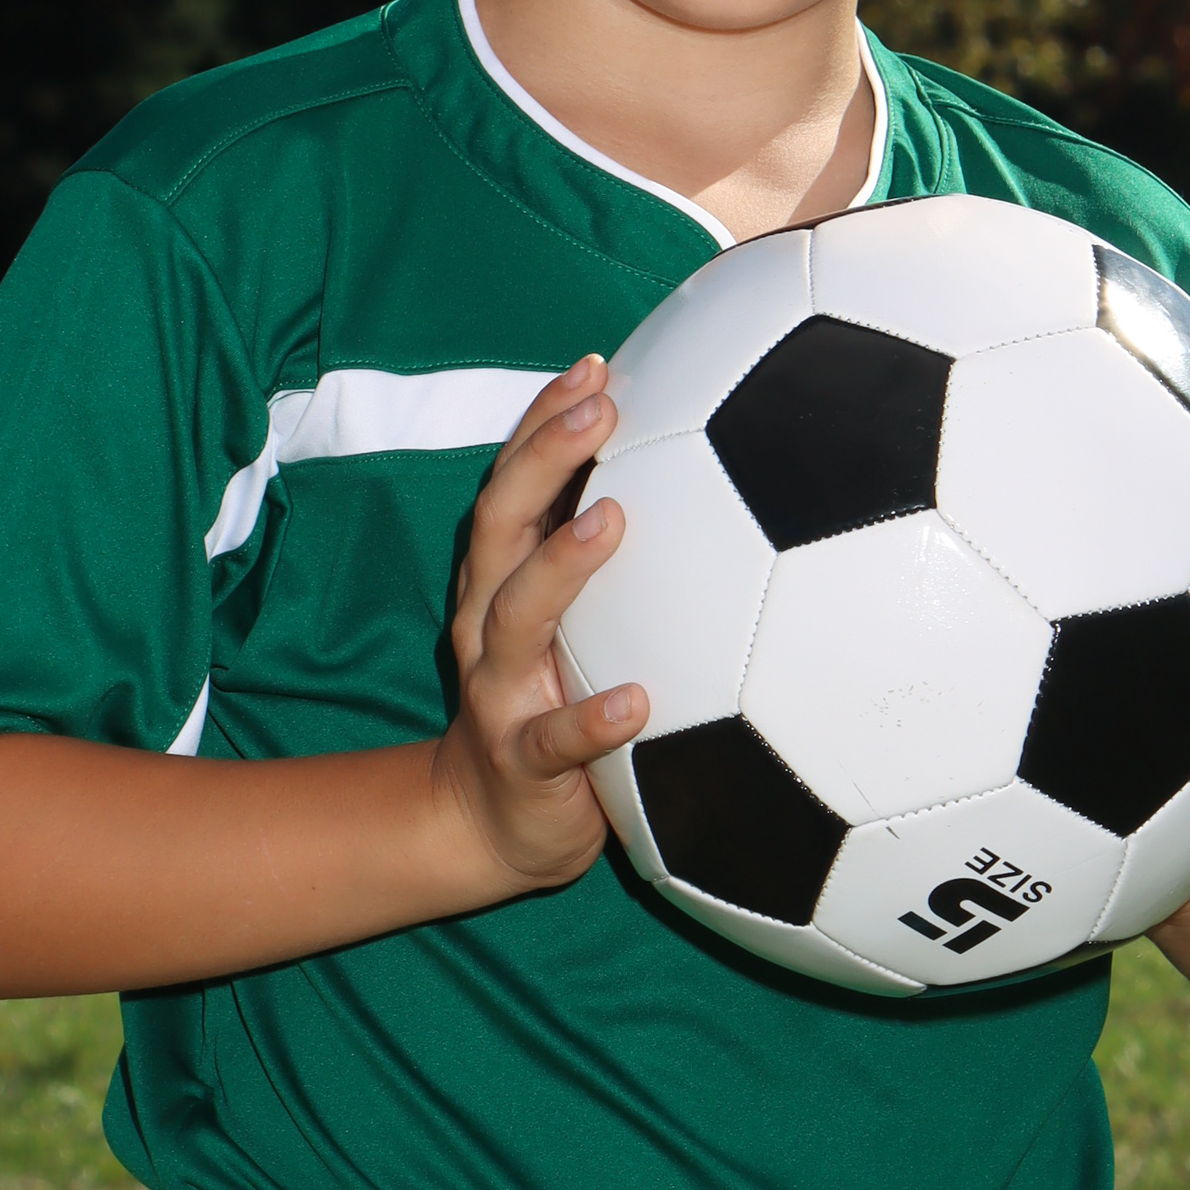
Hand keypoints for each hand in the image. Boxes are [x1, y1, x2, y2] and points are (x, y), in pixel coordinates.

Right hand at [431, 355, 648, 892]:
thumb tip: (702, 467)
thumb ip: (603, 554)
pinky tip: (639, 701)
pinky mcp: (523, 763)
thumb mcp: (570, 621)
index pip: (514, 481)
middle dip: (543, 459)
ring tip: (609, 519)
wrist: (490, 822)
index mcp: (501, 578)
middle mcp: (487, 621)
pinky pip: (555, 740)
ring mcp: (500, 691)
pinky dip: (593, 719)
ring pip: (515, 618)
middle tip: (599, 411)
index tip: (595, 366)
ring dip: (561, 564)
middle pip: (499, 524)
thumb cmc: (550, 696)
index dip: (544, 421)